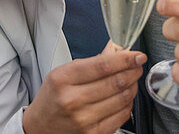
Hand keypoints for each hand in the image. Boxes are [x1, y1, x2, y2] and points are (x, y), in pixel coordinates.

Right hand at [22, 47, 145, 133]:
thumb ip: (90, 63)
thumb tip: (116, 52)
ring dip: (132, 86)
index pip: (102, 66)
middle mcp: (73, 100)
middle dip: (133, 71)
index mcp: (63, 79)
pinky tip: (125, 97)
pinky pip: (121, 116)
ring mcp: (84, 119)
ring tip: (132, 80)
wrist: (40, 128)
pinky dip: (128, 104)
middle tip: (138, 65)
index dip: (125, 59)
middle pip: (115, 82)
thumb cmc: (52, 99)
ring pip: (122, 98)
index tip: (137, 55)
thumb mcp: (62, 73)